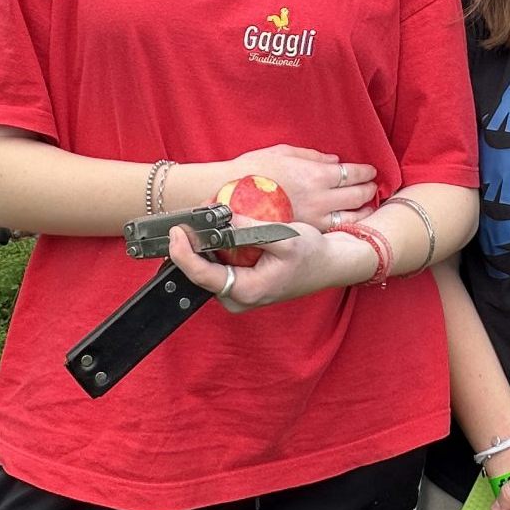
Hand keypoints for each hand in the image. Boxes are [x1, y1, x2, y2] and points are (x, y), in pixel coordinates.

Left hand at [165, 219, 370, 312]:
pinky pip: (221, 265)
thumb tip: (223, 216)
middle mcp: (238, 298)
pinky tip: (223, 225)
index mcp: (246, 291)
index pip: (201, 275)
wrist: (331, 264)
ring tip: (211, 213)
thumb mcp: (285, 237)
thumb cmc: (313, 254)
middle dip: (194, 241)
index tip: (177, 231)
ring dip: (206, 241)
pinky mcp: (242, 284)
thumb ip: (252, 229)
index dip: (182, 253)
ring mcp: (240, 294)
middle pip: (201, 271)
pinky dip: (218, 245)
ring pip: (209, 267)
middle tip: (199, 211)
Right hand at [225, 145, 377, 231]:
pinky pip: (334, 230)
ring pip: (351, 217)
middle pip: (357, 195)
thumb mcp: (282, 153)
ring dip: (363, 210)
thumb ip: (312, 156)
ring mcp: (314, 219)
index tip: (370, 171)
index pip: (352, 173)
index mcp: (315, 174)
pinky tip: (350, 222)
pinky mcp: (305, 234)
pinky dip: (347, 225)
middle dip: (368, 190)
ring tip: (368, 206)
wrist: (229, 201)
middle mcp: (319, 198)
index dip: (365, 172)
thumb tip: (334, 161)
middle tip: (373, 187)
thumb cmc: (252, 171)